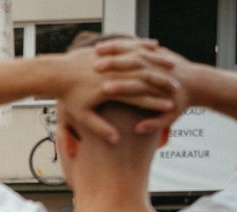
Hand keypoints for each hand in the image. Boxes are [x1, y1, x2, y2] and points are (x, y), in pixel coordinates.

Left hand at [56, 39, 178, 142]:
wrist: (57, 74)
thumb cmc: (69, 98)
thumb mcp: (82, 116)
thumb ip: (99, 128)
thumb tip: (116, 140)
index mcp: (107, 91)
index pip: (137, 98)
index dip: (154, 103)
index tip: (170, 106)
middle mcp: (111, 74)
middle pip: (142, 79)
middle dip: (161, 83)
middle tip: (178, 88)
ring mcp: (110, 61)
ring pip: (140, 60)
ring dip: (157, 63)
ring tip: (173, 67)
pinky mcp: (109, 51)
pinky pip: (130, 47)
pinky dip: (144, 48)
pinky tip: (158, 49)